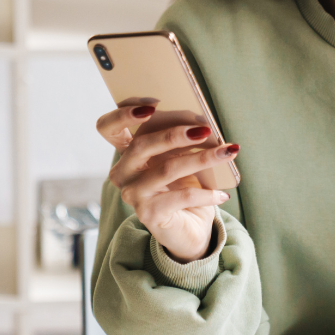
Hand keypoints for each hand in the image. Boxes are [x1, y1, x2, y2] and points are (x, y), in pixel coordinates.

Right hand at [97, 104, 236, 262]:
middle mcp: (123, 173)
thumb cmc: (184, 187)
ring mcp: (133, 195)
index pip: (108, 128)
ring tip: (227, 152)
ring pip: (167, 169)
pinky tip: (222, 194)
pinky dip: (206, 193)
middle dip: (175, 134)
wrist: (190, 229)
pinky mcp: (148, 214)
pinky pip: (182, 197)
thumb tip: (203, 123)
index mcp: (127, 153)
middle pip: (141, 145)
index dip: (123, 114)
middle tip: (205, 129)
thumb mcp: (180, 159)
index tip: (152, 105)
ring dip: (202, 158)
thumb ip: (180, 140)